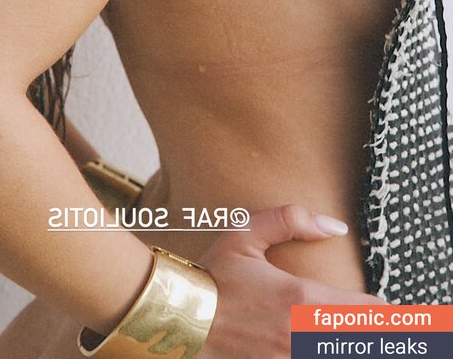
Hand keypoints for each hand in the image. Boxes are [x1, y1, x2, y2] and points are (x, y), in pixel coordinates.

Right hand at [198, 204, 383, 358]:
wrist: (177, 318)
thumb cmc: (212, 275)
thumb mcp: (245, 234)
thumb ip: (290, 220)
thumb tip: (334, 225)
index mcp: (301, 299)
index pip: (366, 312)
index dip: (382, 309)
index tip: (388, 306)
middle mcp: (301, 336)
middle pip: (360, 341)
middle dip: (371, 331)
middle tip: (376, 322)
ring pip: (337, 354)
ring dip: (347, 342)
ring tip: (347, 331)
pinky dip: (319, 352)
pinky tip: (317, 342)